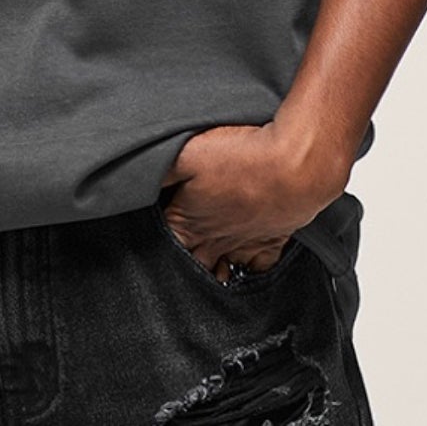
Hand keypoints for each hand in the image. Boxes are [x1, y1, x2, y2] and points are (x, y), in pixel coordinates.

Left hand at [158, 121, 342, 280]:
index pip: (162, 244)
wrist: (293, 168)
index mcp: (188, 223)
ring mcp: (243, 244)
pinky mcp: (270, 241)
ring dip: (208, 272)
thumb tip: (133, 180)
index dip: (150, 243)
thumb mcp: (187, 153)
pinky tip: (240, 266)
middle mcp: (213, 240)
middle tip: (170, 263)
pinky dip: (246, 270)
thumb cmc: (242, 158)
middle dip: (179, 264)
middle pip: (188, 265)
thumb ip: (159, 168)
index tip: (146, 239)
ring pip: (219, 271)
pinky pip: (255, 269)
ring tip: (199, 272)